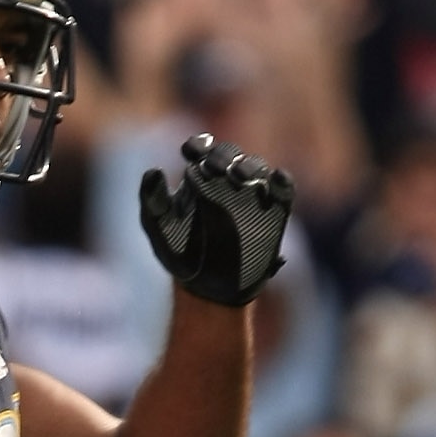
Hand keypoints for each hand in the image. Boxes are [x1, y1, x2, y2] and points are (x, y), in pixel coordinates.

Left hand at [139, 133, 295, 307]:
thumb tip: (153, 170)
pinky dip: (282, 182)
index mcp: (200, 176)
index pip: (202, 150)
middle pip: (229, 156)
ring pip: (255, 168)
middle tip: (215, 169)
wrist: (207, 290)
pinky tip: (276, 180)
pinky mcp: (273, 210)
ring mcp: (251, 193)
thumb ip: (153, 199)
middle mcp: (226, 180)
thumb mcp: (158, 228)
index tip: (192, 151)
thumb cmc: (179, 254)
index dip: (198, 146)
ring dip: (249, 168)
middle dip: (223, 158)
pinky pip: (282, 189)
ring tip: (239, 179)